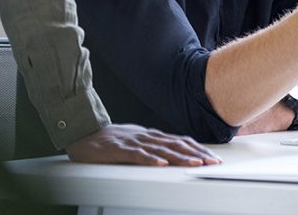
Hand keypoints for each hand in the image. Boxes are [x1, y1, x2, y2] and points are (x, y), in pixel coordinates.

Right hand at [65, 124, 221, 165]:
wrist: (85, 133)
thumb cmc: (111, 140)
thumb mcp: (136, 141)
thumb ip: (153, 146)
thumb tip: (173, 154)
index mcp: (151, 135)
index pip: (179, 141)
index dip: (197, 149)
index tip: (212, 157)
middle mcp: (146, 136)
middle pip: (175, 144)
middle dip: (196, 153)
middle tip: (212, 162)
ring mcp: (134, 142)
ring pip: (161, 149)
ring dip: (180, 157)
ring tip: (195, 163)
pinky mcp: (120, 149)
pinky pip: (137, 155)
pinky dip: (151, 160)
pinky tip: (162, 164)